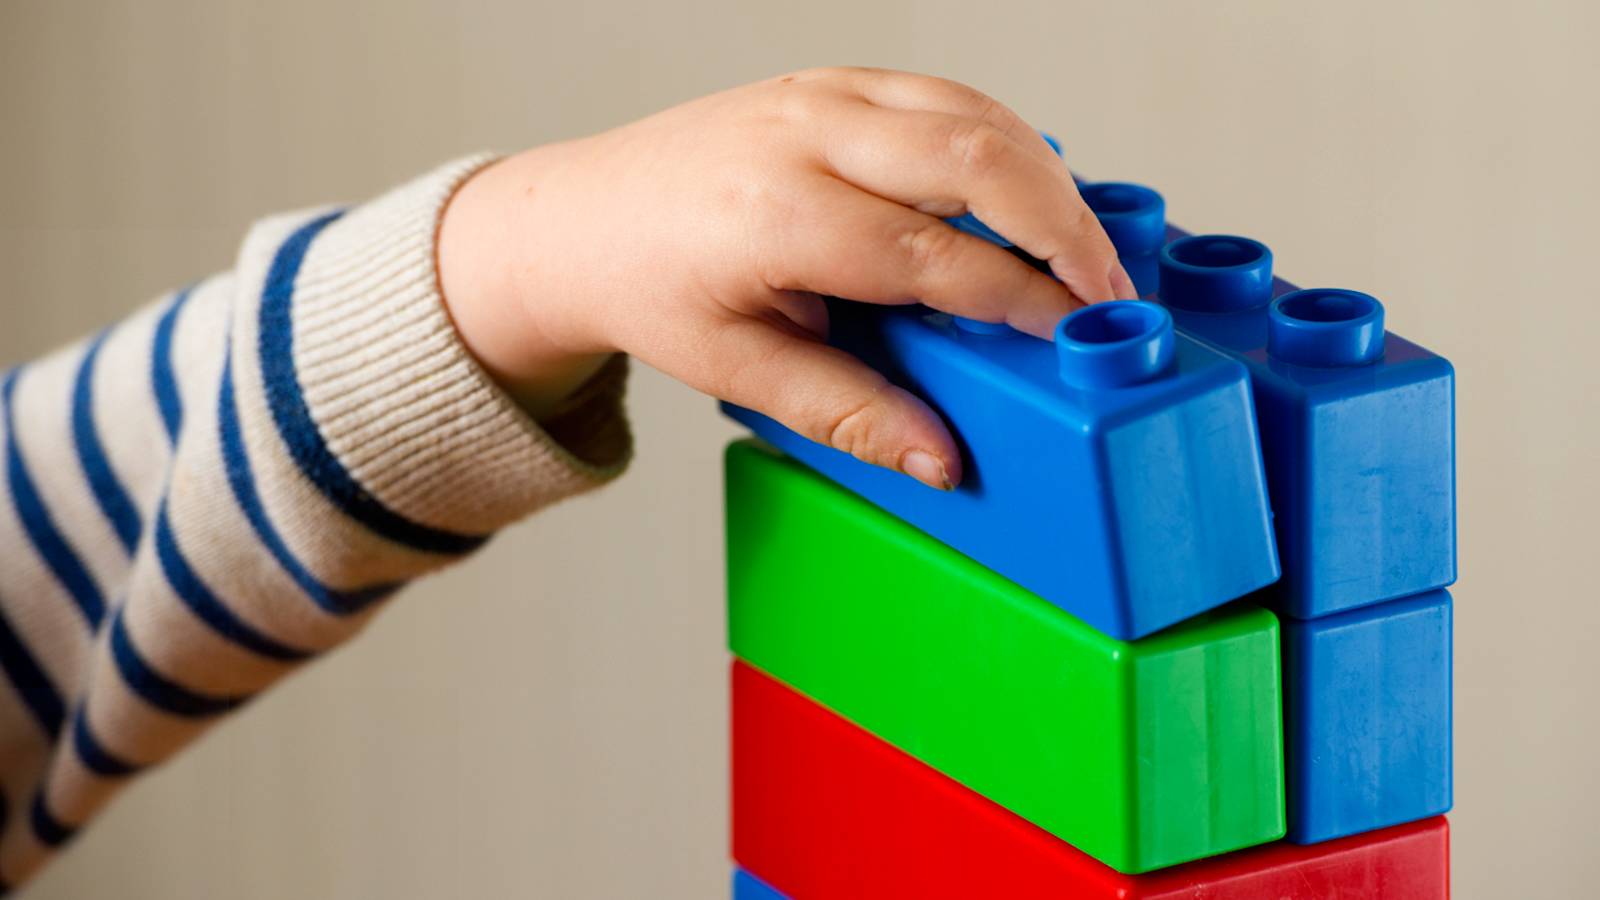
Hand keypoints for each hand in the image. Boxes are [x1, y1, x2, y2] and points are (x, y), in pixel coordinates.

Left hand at [438, 67, 1134, 488]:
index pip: (937, 256)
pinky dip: (1004, 141)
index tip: (1076, 340)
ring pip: (974, 113)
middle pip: (976, 159)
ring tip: (1087, 252)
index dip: (1021, 300)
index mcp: (778, 214)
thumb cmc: (652, 290)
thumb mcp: (739, 371)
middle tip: (1112, 293)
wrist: (581, 218)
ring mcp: (820, 92)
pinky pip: (945, 95)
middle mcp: (805, 134)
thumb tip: (943, 459)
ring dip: (1046, 179)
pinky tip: (1031, 195)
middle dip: (1064, 228)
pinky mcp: (832, 80)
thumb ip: (849, 413)